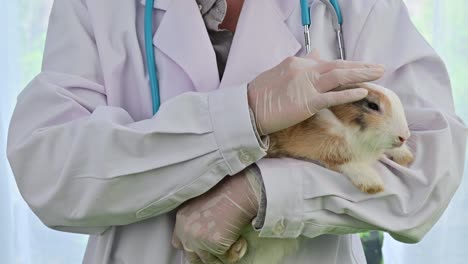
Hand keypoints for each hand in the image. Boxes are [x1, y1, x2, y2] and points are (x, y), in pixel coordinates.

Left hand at [172, 171, 258, 263]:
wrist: (237, 191)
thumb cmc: (225, 193)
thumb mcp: (201, 203)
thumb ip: (196, 220)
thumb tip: (204, 234)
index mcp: (182, 218)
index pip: (178, 243)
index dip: (191, 247)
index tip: (201, 248)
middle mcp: (186, 231)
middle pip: (191, 257)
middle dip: (206, 256)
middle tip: (218, 251)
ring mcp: (199, 240)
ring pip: (209, 261)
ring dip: (221, 256)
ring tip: (232, 245)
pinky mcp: (214, 245)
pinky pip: (226, 259)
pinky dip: (234, 253)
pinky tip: (240, 240)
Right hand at [247, 50, 384, 134]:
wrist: (246, 108)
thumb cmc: (260, 95)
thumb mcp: (279, 74)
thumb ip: (300, 65)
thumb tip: (316, 54)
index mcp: (297, 63)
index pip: (327, 63)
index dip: (346, 66)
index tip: (360, 68)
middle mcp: (304, 69)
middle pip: (338, 66)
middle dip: (360, 66)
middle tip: (378, 67)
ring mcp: (306, 85)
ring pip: (340, 76)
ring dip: (361, 74)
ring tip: (378, 74)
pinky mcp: (307, 102)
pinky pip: (333, 96)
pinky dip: (349, 93)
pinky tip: (363, 91)